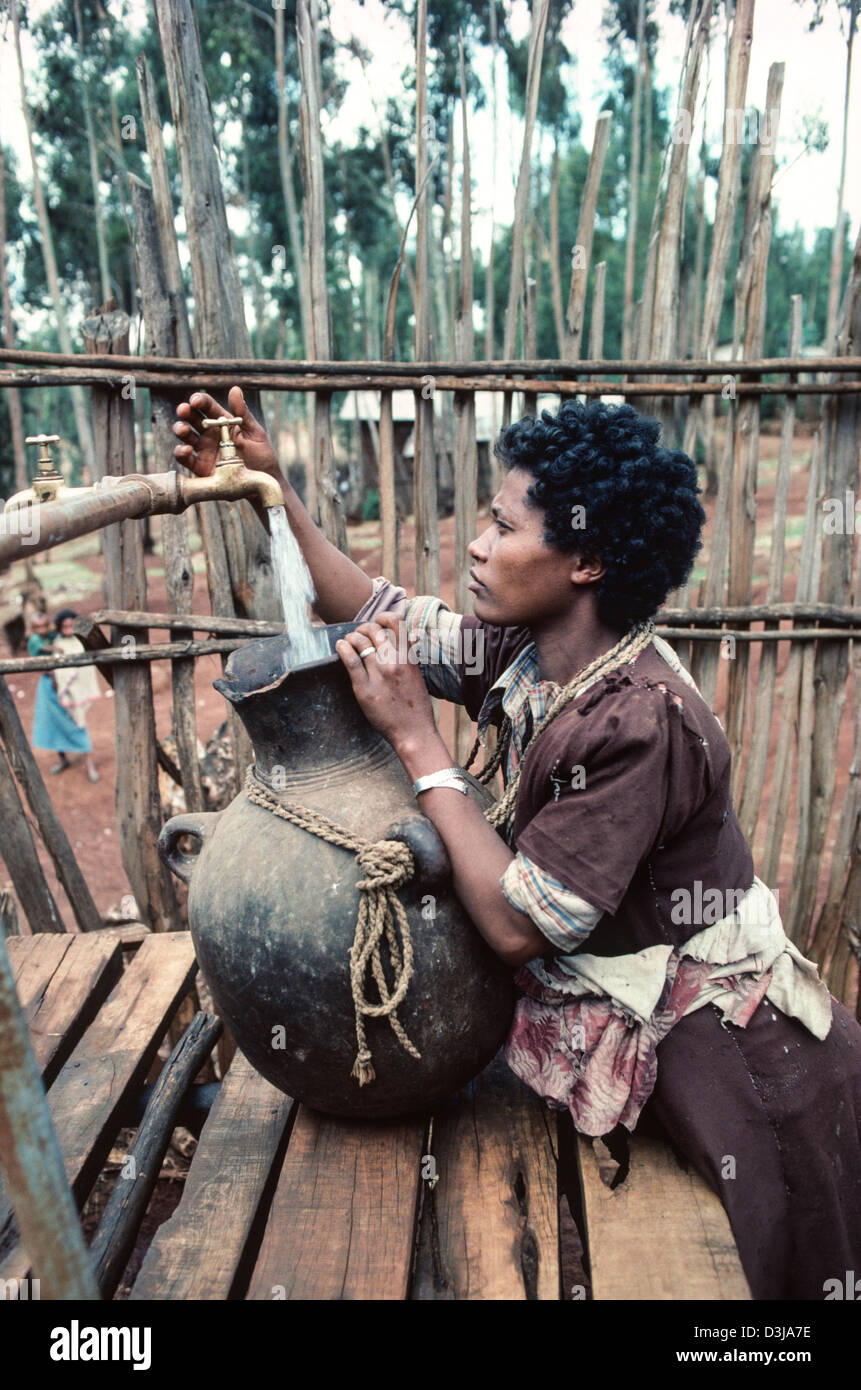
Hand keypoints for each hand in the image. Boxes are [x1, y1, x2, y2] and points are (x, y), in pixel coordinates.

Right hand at [173, 385, 279, 478]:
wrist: (261, 481)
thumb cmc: (261, 454)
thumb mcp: (254, 433)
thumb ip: (243, 413)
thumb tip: (235, 389)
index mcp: (221, 421)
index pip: (207, 406)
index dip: (200, 401)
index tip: (197, 401)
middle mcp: (209, 433)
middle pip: (191, 418)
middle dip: (185, 412)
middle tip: (184, 410)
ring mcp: (203, 449)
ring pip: (185, 436)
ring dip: (180, 429)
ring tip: (183, 429)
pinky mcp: (200, 466)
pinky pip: (186, 458)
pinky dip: (181, 452)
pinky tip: (187, 449)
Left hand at [335, 615, 437, 754]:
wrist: (414, 732)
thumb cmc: (417, 707)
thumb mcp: (417, 675)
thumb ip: (411, 656)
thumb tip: (410, 637)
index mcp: (409, 658)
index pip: (397, 623)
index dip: (384, 616)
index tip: (378, 620)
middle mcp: (394, 662)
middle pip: (373, 630)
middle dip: (363, 628)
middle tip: (359, 634)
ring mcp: (379, 674)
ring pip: (360, 642)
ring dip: (351, 637)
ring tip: (348, 641)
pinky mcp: (364, 688)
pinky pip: (350, 660)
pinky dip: (343, 648)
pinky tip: (340, 646)